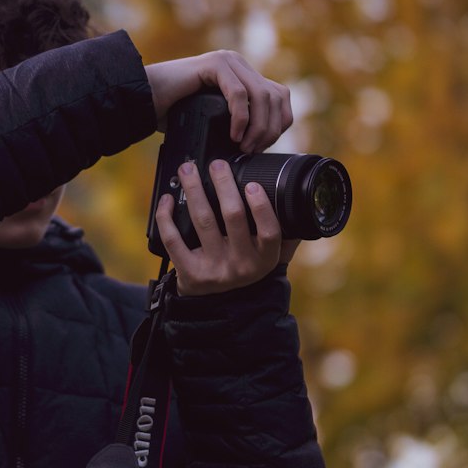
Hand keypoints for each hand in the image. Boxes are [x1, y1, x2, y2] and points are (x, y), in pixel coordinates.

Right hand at [145, 50, 291, 153]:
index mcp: (243, 75)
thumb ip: (238, 123)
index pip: (280, 97)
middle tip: (252, 151)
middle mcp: (238, 64)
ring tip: (243, 146)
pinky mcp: (214, 64)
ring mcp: (227, 61)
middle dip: (270, 129)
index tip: (261, 146)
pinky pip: (239, 92)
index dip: (278, 124)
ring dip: (258, 126)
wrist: (142, 100)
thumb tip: (262, 145)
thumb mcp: (215, 121)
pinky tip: (234, 134)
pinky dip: (241, 117)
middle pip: (276, 96)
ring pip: (262, 95)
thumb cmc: (172, 113)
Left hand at [156, 159, 293, 295]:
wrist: (217, 302)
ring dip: (194, 190)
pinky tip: (168, 199)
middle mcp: (242, 265)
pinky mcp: (190, 273)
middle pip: (233, 217)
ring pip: (203, 220)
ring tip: (188, 170)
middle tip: (217, 164)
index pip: (269, 232)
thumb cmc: (244, 265)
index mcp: (265, 259)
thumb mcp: (268, 255)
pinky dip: (167, 216)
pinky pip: (174, 240)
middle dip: (223, 184)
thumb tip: (300, 200)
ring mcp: (215, 270)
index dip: (261, 207)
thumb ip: (286, 233)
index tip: (251, 184)